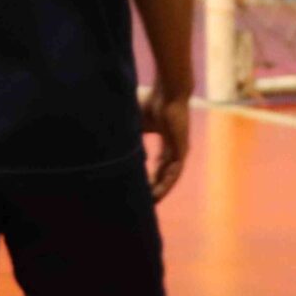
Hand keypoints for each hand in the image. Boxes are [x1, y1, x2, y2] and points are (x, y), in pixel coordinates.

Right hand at [141, 84, 190, 201]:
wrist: (169, 93)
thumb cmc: (152, 102)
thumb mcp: (137, 124)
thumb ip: (131, 137)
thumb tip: (114, 148)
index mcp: (167, 140)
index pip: (159, 164)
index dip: (150, 176)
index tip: (140, 187)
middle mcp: (175, 147)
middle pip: (165, 173)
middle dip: (155, 187)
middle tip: (144, 200)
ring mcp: (180, 149)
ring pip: (170, 176)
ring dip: (160, 189)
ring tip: (150, 202)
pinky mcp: (182, 150)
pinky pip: (174, 172)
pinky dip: (165, 183)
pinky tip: (157, 193)